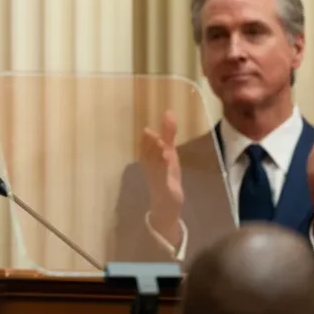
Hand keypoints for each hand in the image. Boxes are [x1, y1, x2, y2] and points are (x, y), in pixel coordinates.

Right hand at [141, 110, 183, 244]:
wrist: (167, 202)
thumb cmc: (166, 173)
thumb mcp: (168, 151)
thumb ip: (168, 132)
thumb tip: (169, 111)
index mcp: (148, 158)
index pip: (145, 148)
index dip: (145, 140)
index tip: (146, 130)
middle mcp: (150, 167)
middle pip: (147, 156)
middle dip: (148, 146)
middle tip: (149, 134)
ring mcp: (156, 178)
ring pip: (154, 166)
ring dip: (155, 156)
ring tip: (159, 144)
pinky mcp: (164, 187)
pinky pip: (162, 177)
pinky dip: (163, 169)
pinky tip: (166, 160)